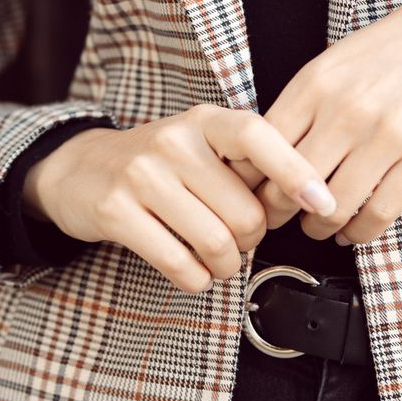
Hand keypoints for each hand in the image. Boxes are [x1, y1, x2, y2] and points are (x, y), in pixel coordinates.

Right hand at [23, 104, 339, 295]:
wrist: (78, 169)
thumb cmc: (159, 163)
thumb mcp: (200, 144)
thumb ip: (245, 163)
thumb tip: (303, 198)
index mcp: (203, 121)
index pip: (257, 137)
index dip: (295, 171)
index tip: (323, 202)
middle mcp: (173, 141)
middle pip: (244, 211)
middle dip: (252, 239)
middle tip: (240, 240)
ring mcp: (141, 175)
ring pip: (215, 241)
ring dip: (225, 265)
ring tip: (217, 259)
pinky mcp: (115, 211)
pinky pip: (179, 262)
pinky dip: (195, 279)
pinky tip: (192, 270)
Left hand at [226, 0, 401, 249]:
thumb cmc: (399, 47)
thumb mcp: (338, 61)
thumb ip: (304, 103)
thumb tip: (266, 155)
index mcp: (317, 82)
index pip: (263, 149)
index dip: (253, 181)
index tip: (254, 194)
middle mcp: (347, 109)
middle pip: (292, 185)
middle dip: (278, 214)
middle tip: (279, 222)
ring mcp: (388, 134)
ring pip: (334, 207)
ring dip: (319, 228)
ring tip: (319, 227)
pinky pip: (380, 213)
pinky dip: (360, 232)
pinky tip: (354, 230)